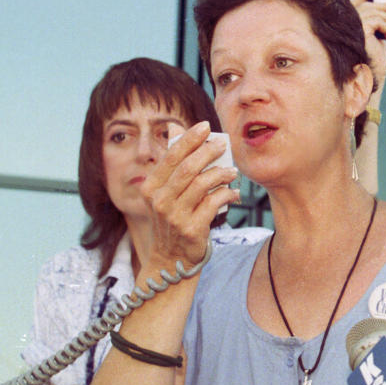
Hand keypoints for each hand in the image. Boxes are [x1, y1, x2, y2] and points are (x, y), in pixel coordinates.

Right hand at [145, 122, 239, 268]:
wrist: (171, 258)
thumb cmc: (173, 219)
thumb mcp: (165, 193)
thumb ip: (172, 165)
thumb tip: (177, 128)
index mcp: (151, 187)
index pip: (171, 156)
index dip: (190, 138)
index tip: (206, 126)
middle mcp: (160, 200)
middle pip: (188, 167)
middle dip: (208, 151)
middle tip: (223, 145)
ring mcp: (174, 216)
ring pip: (202, 183)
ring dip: (221, 173)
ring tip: (232, 172)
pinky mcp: (191, 229)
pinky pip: (214, 203)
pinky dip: (227, 194)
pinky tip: (234, 193)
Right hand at [351, 0, 385, 91]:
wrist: (369, 78)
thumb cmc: (373, 63)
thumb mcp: (377, 39)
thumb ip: (377, 25)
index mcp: (347, 25)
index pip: (354, 4)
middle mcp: (345, 23)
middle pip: (367, 7)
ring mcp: (351, 26)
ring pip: (375, 14)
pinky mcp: (359, 30)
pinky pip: (379, 22)